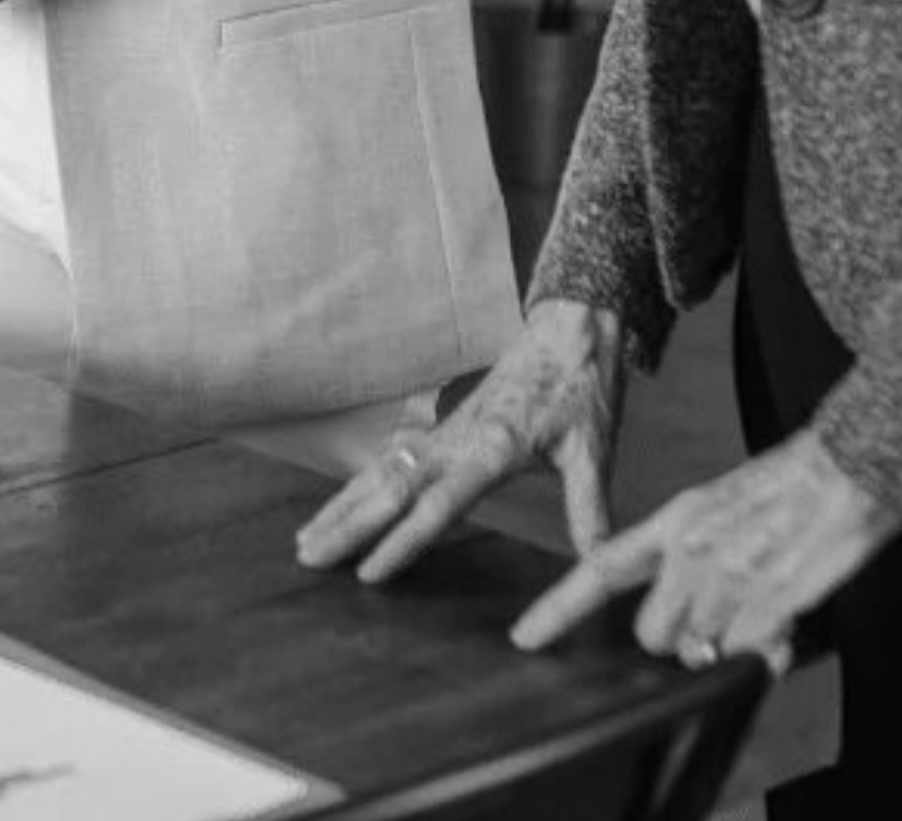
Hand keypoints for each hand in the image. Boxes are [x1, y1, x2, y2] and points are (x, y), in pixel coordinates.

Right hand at [296, 299, 627, 579]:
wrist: (570, 328)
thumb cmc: (583, 386)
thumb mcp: (594, 448)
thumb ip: (589, 507)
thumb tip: (596, 561)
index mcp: (492, 449)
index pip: (439, 505)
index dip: (402, 541)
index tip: (366, 573)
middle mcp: (458, 440)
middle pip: (390, 489)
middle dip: (347, 525)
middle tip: (306, 557)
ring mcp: (447, 432)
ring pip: (382, 473)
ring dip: (342, 506)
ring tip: (304, 539)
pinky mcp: (447, 428)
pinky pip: (393, 460)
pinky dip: (361, 484)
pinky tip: (342, 504)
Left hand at [506, 426, 898, 670]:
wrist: (849, 468)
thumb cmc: (795, 485)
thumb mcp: (724, 505)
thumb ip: (697, 558)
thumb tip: (697, 624)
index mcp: (675, 519)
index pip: (601, 568)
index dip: (559, 608)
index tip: (526, 637)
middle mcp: (691, 550)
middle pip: (652, 634)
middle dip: (680, 639)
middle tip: (718, 614)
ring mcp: (727, 579)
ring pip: (701, 650)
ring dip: (726, 643)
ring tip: (760, 602)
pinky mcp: (767, 603)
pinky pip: (747, 657)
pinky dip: (764, 651)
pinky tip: (784, 617)